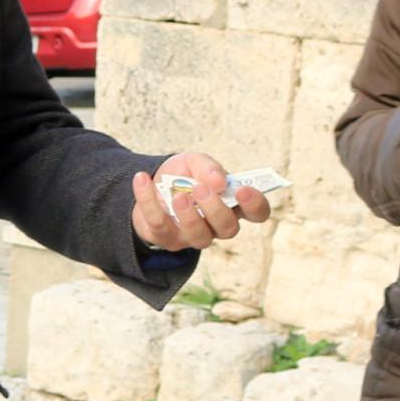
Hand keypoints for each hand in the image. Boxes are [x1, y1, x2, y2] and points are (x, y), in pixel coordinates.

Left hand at [131, 153, 275, 250]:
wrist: (150, 185)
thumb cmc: (182, 176)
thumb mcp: (195, 162)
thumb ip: (208, 167)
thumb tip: (219, 181)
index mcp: (232, 204)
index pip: (257, 213)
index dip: (256, 205)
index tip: (243, 191)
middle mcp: (217, 225)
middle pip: (228, 229)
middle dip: (216, 209)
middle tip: (201, 189)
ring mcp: (192, 236)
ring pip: (199, 237)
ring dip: (189, 216)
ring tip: (178, 194)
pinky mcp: (165, 238)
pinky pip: (159, 225)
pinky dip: (148, 200)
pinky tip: (142, 179)